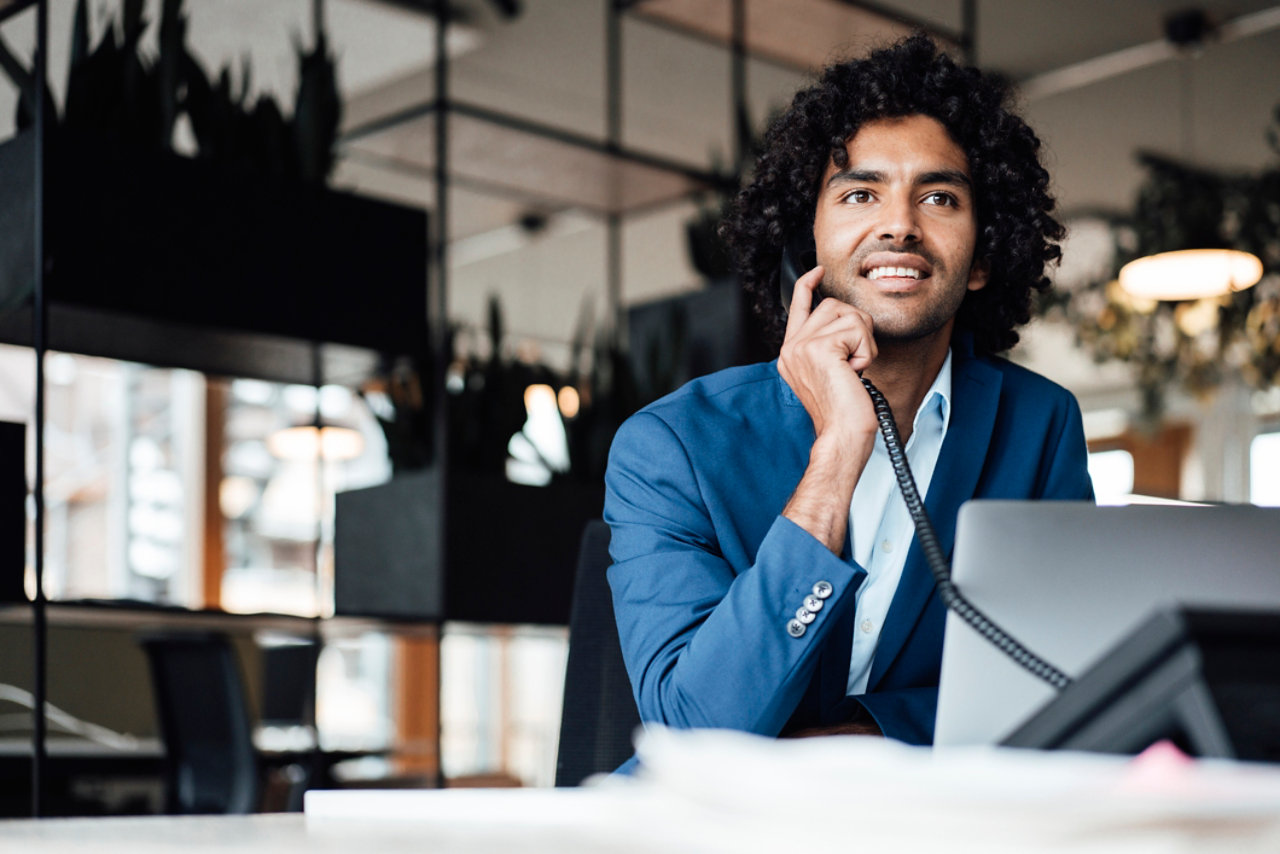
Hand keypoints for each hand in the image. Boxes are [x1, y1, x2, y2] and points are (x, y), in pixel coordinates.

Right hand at [777, 265, 878, 552]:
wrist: (841, 435)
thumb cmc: (843, 412)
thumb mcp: (830, 372)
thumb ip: (827, 345)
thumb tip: (843, 319)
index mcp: (791, 353)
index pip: (798, 307)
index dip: (808, 284)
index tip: (817, 271)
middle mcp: (791, 347)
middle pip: (834, 305)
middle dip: (856, 328)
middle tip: (854, 362)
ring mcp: (802, 347)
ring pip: (849, 315)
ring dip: (863, 342)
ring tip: (853, 370)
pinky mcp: (819, 348)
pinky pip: (857, 330)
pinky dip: (865, 351)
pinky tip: (855, 372)